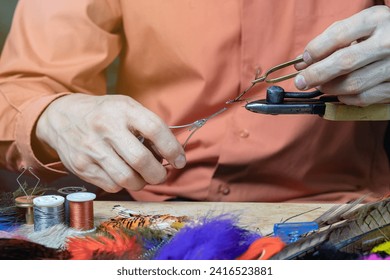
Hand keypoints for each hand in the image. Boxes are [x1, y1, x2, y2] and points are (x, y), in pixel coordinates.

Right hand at [35, 94, 185, 192]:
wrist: (61, 116)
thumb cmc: (103, 113)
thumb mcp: (126, 108)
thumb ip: (149, 126)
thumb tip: (170, 154)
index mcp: (122, 110)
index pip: (155, 129)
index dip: (172, 149)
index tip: (179, 160)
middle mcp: (105, 128)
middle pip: (141, 160)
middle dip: (158, 174)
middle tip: (161, 174)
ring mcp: (91, 148)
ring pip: (127, 179)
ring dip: (142, 183)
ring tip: (142, 176)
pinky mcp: (81, 166)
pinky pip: (112, 185)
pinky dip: (123, 184)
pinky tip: (122, 173)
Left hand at [295, 5, 389, 105]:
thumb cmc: (377, 35)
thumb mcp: (359, 27)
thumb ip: (330, 41)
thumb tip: (301, 63)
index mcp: (376, 20)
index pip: (338, 36)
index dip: (315, 50)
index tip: (303, 61)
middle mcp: (388, 42)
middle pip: (344, 62)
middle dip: (316, 74)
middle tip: (301, 81)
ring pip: (352, 84)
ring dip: (329, 88)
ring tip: (321, 85)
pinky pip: (363, 98)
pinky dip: (346, 98)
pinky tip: (340, 92)